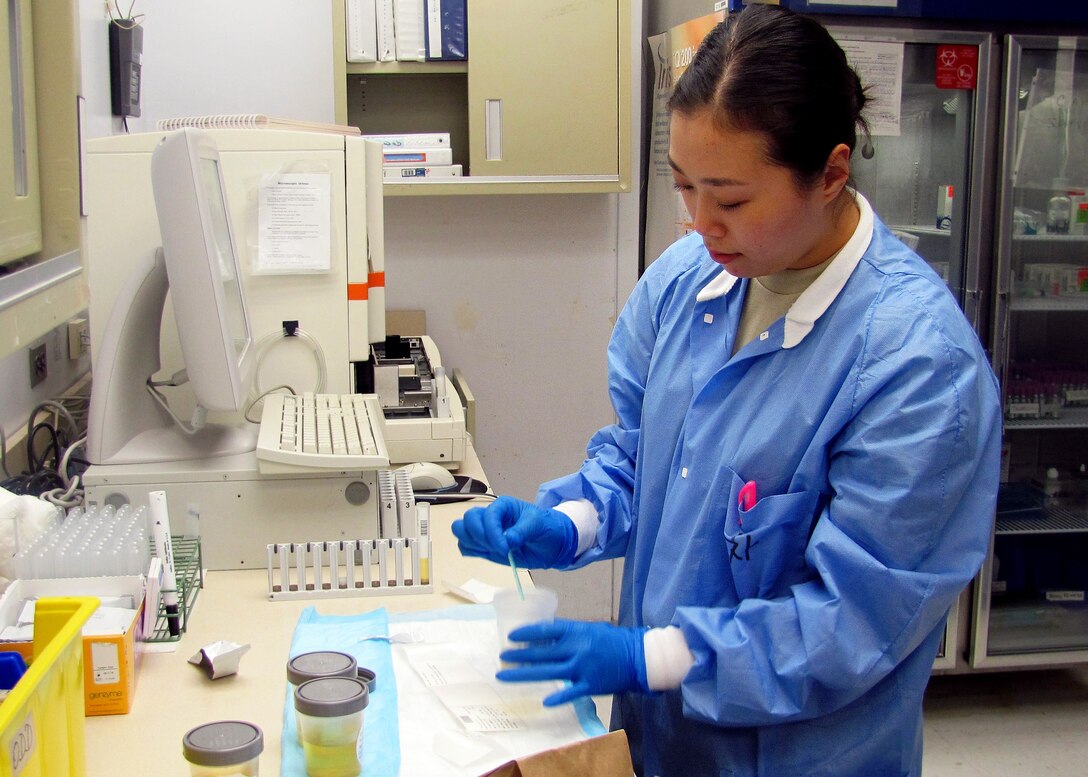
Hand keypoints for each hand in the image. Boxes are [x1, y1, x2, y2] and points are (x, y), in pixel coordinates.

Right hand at [451, 496, 577, 568]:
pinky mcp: (484, 546)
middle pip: (468, 519)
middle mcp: (490, 516)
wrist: (552, 544)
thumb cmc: (547, 527)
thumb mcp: (538, 524)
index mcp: (503, 506)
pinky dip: (471, 551)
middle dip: (478, 536)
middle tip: (496, 549)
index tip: (505, 548)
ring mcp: (485, 531)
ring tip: (490, 550)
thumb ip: (522, 531)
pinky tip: (487, 554)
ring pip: (461, 531)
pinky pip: (465, 546)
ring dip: (472, 542)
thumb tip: (507, 540)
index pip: (487, 515)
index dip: (492, 532)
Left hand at [497, 619, 648, 705]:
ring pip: (548, 672)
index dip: (526, 632)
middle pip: (541, 653)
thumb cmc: (613, 641)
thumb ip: (569, 634)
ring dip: (524, 675)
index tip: (510, 636)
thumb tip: (544, 639)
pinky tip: (544, 701)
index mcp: (577, 631)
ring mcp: (583, 668)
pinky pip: (571, 692)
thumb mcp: (590, 630)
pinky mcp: (591, 685)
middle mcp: (577, 648)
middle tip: (502, 658)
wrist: (638, 657)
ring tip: (505, 675)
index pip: (546, 630)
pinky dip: (558, 697)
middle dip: (518, 656)